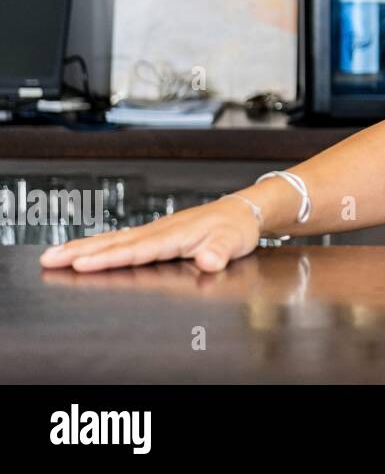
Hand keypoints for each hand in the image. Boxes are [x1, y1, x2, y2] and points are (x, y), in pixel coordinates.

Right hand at [38, 196, 262, 273]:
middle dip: (82, 251)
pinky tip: (82, 250)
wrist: (242, 211)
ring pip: (113, 239)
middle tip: (50, 259)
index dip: (109, 258)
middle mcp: (159, 231)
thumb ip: (220, 252)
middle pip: (115, 242)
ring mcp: (154, 231)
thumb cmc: (236, 228)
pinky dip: (98, 245)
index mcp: (174, 235)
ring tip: (53, 255)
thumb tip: (209, 261)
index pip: (136, 250)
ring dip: (83, 247)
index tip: (82, 264)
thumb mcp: (234, 242)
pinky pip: (120, 240)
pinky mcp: (154, 234)